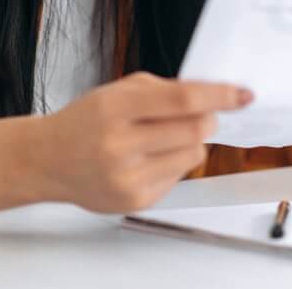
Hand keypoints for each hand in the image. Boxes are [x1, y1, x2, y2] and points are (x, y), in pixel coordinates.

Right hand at [28, 71, 251, 212]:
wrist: (49, 160)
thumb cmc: (87, 120)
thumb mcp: (118, 91)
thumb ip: (165, 89)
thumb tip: (213, 95)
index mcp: (115, 108)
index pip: (183, 100)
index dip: (219, 95)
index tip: (242, 94)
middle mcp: (119, 145)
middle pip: (195, 130)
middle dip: (209, 119)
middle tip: (202, 115)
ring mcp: (126, 177)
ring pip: (194, 155)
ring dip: (191, 142)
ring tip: (163, 139)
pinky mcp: (134, 201)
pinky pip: (179, 177)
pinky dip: (174, 164)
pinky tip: (148, 159)